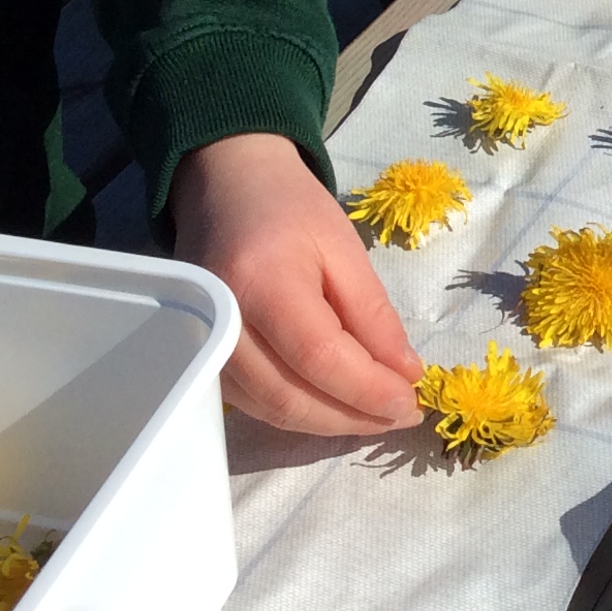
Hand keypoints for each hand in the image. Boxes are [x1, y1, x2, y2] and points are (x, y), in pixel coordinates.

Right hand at [171, 132, 424, 435]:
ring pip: (270, 410)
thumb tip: (405, 374)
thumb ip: (373, 314)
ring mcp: (202, 345)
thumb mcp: (344, 247)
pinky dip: (300, 412)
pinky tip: (338, 405)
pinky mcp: (200, 359)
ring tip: (378, 415)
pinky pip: (253, 402)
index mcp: (263, 282)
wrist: (227, 188)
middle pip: (290, 396)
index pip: (318, 357)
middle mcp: (222, 322)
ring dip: (329, 422)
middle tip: (402, 416)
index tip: (411, 402)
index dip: (367, 390)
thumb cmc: (291, 210)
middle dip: (353, 417)